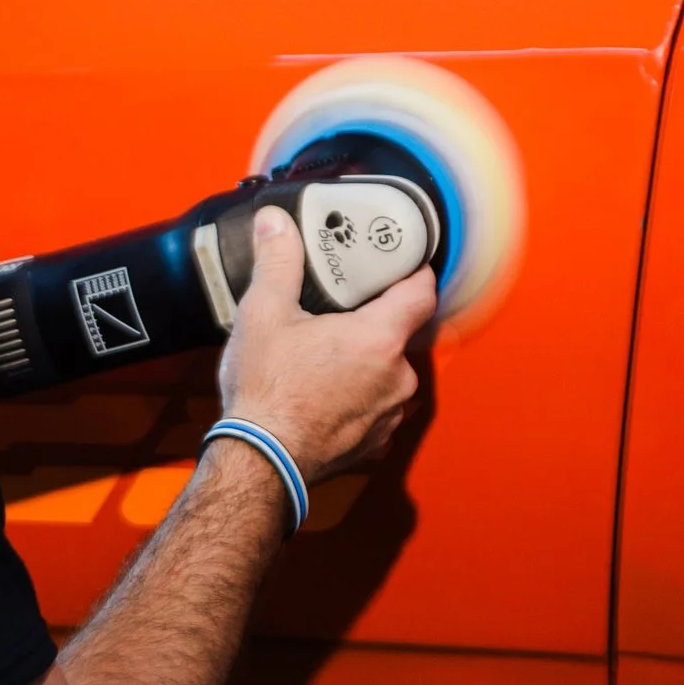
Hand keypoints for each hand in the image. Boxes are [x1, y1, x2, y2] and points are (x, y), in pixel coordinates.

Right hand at [217, 205, 436, 479]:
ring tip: (322, 357)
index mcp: (380, 338)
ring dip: (364, 363)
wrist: (260, 462)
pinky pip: (376, 407)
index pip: (422, 292)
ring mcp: (390, 414)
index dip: (413, 271)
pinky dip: (356, 397)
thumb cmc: (267, 392)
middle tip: (338, 310)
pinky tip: (322, 395)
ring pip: (387, 372)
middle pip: (399, 333)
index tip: (399, 261)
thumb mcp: (263, 315)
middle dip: (372, 321)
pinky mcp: (375, 442)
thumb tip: (275, 222)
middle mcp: (397, 377)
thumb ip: (277, 262)